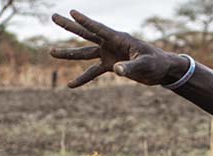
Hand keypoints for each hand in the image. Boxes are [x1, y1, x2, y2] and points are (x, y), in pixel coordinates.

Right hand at [49, 10, 187, 87]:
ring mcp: (108, 54)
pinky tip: (70, 85)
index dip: (85, 21)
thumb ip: (130, 67)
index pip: (98, 28)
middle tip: (54, 16)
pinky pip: (92, 72)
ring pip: (84, 52)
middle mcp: (110, 43)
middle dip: (69, 26)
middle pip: (86, 33)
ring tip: (50, 51)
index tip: (72, 12)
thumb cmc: (156, 63)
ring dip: (68, 53)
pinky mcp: (110, 65)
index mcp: (119, 38)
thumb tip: (115, 70)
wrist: (161, 70)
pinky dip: (82, 78)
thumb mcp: (145, 65)